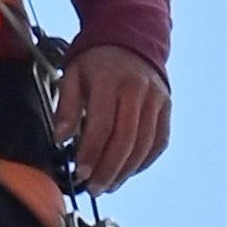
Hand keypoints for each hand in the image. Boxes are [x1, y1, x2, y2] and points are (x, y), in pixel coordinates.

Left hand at [54, 43, 169, 194]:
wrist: (129, 39)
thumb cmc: (96, 61)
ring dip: (126, 171)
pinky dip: (145, 161)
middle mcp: (137, 89)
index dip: (91, 153)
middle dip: (108, 169)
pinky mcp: (166, 106)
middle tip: (94, 188)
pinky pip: (159, 141)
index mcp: (110, 80)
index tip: (80, 173)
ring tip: (109, 185)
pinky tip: (129, 171)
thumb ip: (66, 107)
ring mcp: (155, 98)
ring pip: (144, 144)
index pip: (102, 125)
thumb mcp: (73, 75)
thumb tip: (60, 138)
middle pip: (125, 139)